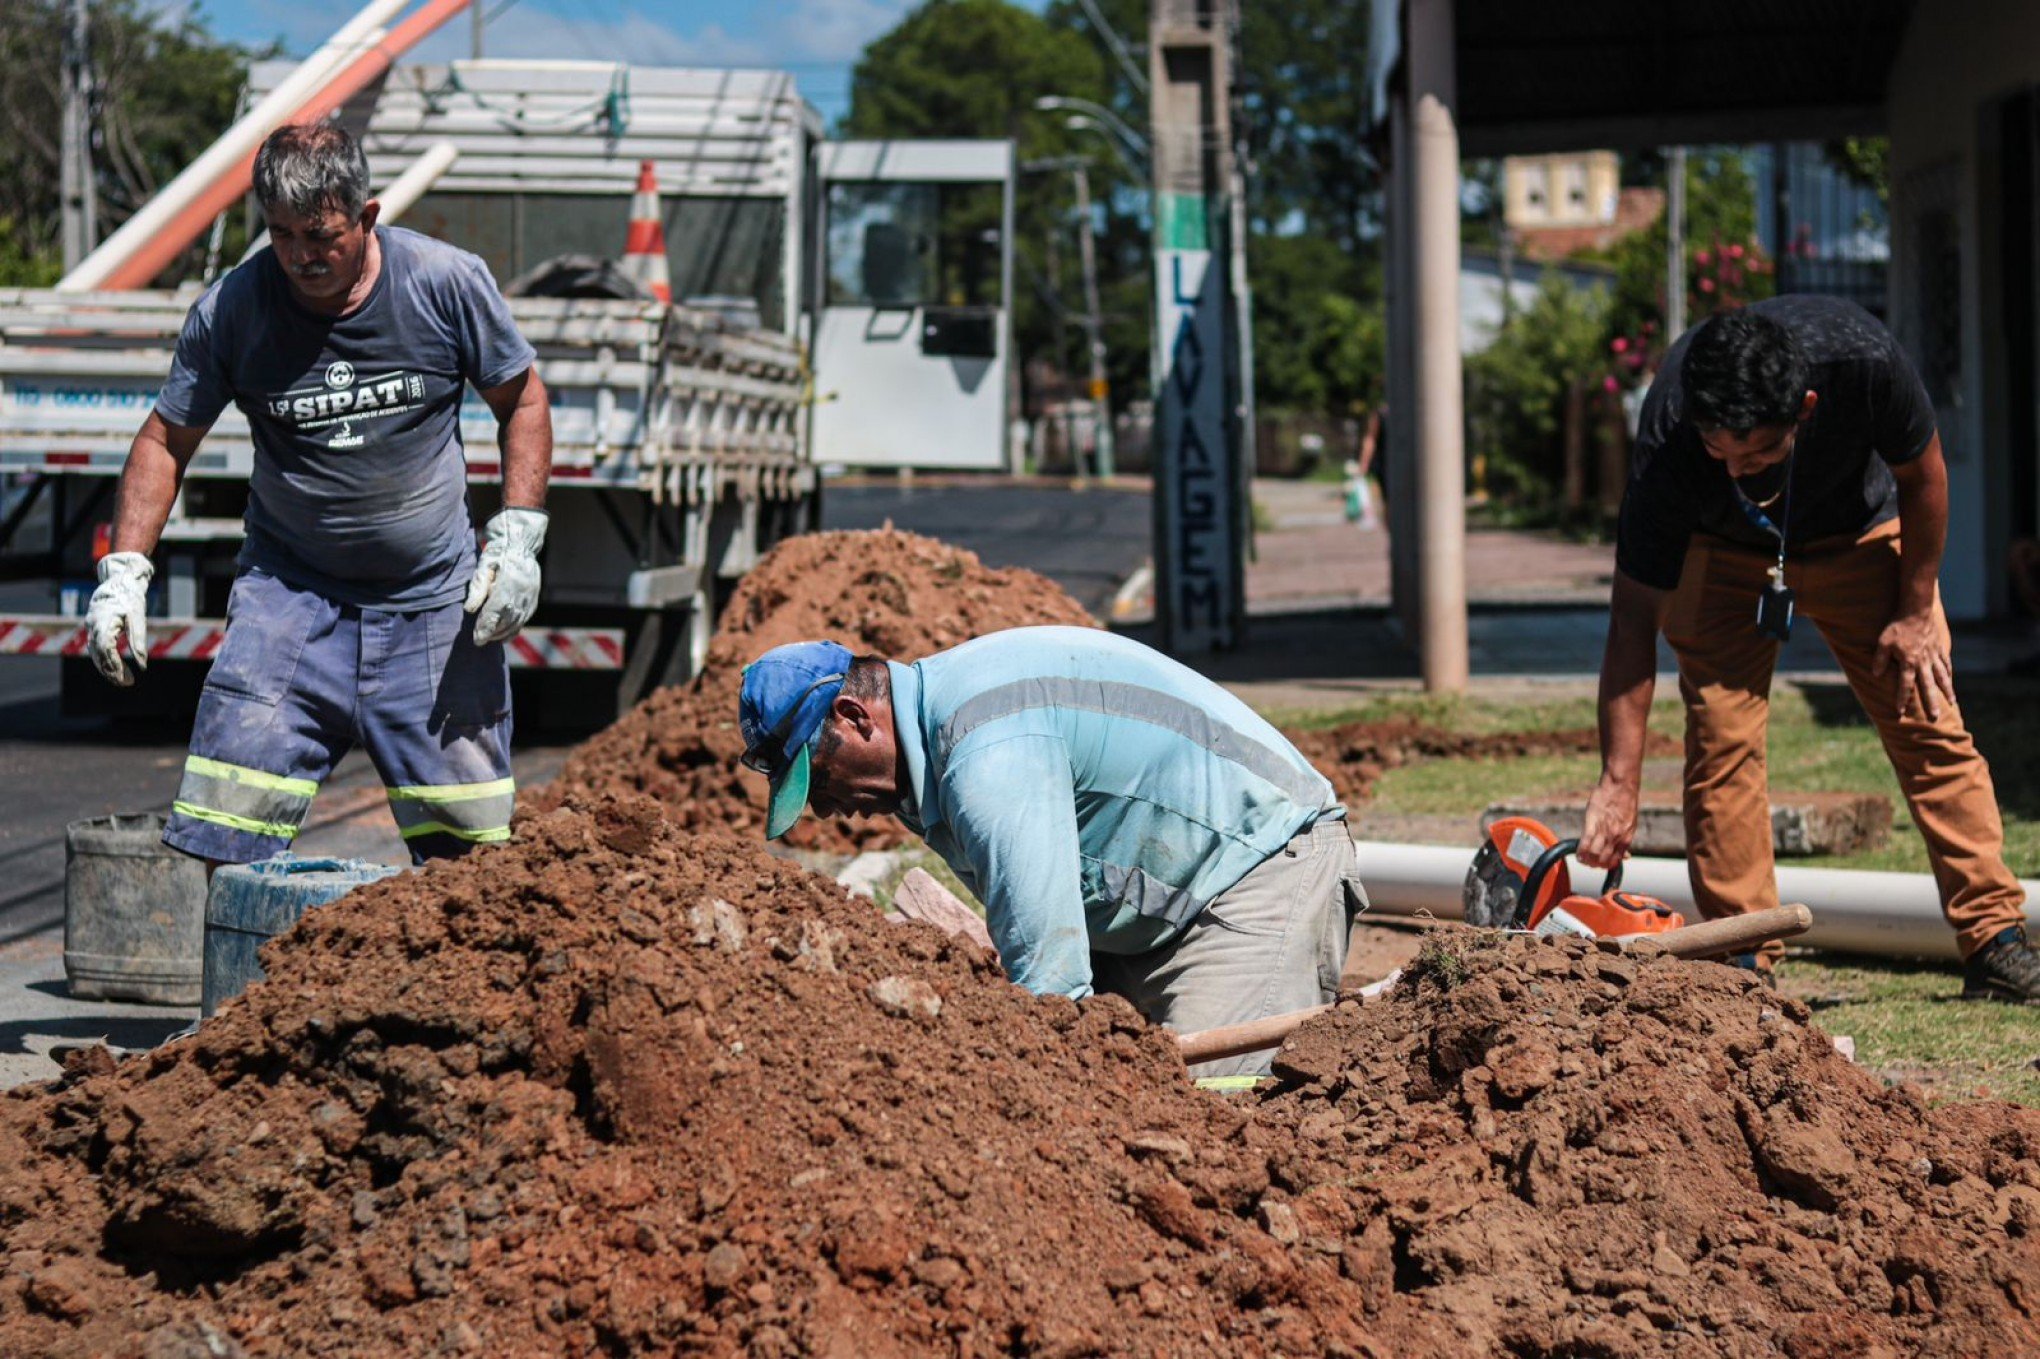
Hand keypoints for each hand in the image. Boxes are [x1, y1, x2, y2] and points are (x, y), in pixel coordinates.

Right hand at [84, 552, 152, 686]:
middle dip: (111, 671)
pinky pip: (97, 649)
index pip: (105, 649)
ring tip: (123, 681)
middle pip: (98, 655)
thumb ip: (138, 640)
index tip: (124, 677)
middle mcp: (93, 626)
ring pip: (96, 654)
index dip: (113, 664)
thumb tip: (143, 665)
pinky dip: (106, 660)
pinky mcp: (95, 629)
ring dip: (108, 668)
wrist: (118, 581)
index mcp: (103, 622)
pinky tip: (117, 669)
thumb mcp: (138, 617)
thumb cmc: (130, 598)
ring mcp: (91, 627)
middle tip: (126, 684)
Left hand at [463, 508, 547, 645]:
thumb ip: (478, 588)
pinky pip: (524, 618)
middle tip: (480, 641)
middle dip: (493, 633)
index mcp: (509, 584)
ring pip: (517, 621)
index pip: (496, 612)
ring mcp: (531, 596)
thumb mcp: (483, 566)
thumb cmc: (498, 553)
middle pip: (507, 620)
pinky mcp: (534, 598)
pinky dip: (515, 628)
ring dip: (504, 633)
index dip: (485, 627)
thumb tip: (470, 609)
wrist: (520, 543)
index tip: (476, 639)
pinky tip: (505, 634)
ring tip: (490, 639)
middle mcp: (522, 593)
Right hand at [1578, 774, 1638, 870]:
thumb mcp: (1630, 824)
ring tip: (1582, 859)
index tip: (1600, 865)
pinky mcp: (1592, 824)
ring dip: (1586, 860)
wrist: (1621, 785)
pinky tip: (1578, 854)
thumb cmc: (1625, 802)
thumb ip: (1625, 840)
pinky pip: (1585, 843)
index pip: (1615, 861)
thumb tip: (1626, 855)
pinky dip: (1580, 852)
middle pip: (1603, 860)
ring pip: (1594, 855)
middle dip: (1595, 865)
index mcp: (1626, 838)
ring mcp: (1604, 831)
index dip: (1606, 866)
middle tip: (1589, 863)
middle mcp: (1616, 837)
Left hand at [1872, 610, 1954, 720]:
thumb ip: (1879, 659)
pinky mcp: (1940, 648)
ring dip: (1947, 691)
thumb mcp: (1883, 642)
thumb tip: (1875, 675)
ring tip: (1952, 703)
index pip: (1905, 685)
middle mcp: (1924, 662)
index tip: (1900, 712)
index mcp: (1909, 662)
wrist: (1917, 610)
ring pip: (1942, 677)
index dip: (1902, 698)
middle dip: (1931, 703)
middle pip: (1928, 686)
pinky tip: (1950, 681)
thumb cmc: (1897, 626)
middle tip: (1935, 717)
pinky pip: (1946, 664)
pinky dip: (1948, 674)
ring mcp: (1934, 655)